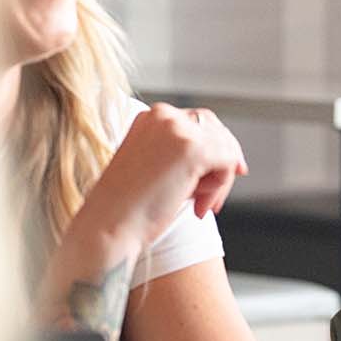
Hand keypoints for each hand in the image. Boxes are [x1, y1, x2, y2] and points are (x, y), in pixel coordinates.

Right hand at [74, 103, 247, 250]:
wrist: (110, 224)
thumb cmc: (130, 205)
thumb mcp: (158, 166)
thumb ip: (185, 153)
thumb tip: (229, 155)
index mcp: (151, 116)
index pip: (199, 122)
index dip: (214, 150)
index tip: (218, 177)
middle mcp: (164, 115)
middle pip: (216, 131)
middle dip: (221, 165)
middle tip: (212, 199)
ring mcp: (178, 128)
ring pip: (225, 148)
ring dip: (218, 182)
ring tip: (199, 205)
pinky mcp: (192, 148)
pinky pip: (228, 162)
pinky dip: (220, 188)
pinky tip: (198, 207)